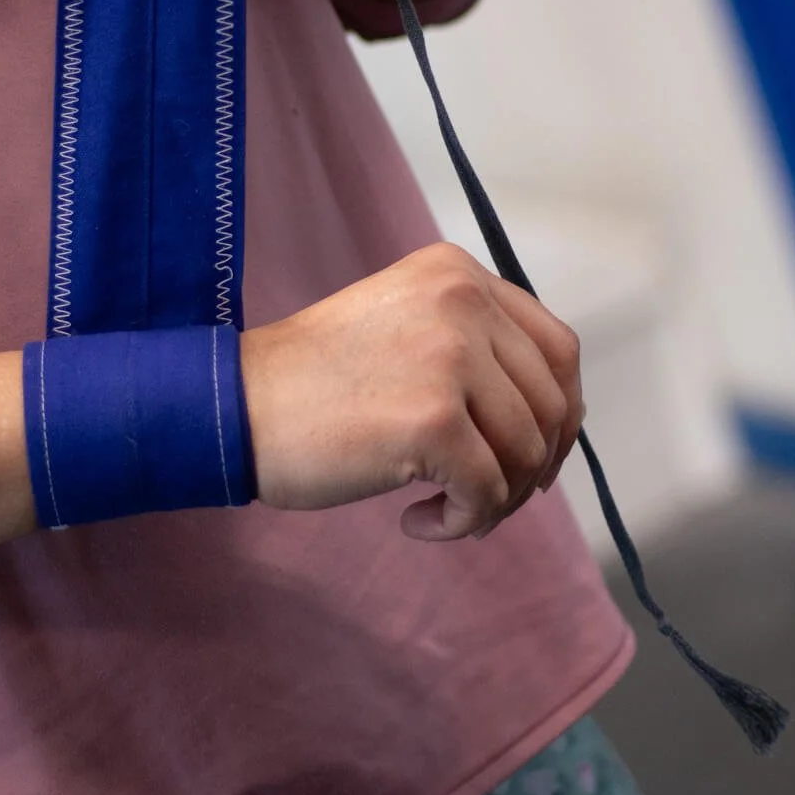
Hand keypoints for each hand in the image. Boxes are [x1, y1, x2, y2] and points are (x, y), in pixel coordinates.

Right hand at [240, 243, 582, 541]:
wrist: (234, 406)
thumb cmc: (314, 383)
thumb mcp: (407, 327)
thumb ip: (476, 347)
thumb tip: (558, 420)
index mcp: (458, 273)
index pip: (558, 349)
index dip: (560, 413)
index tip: (533, 457)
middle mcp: (463, 302)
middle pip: (552, 405)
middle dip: (533, 467)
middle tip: (488, 499)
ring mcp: (451, 358)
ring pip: (527, 453)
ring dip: (498, 499)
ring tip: (446, 510)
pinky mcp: (434, 420)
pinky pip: (489, 492)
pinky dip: (464, 521)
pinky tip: (418, 522)